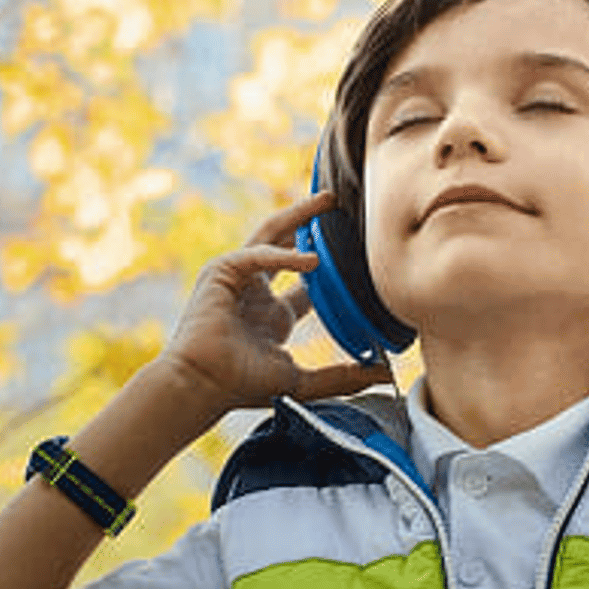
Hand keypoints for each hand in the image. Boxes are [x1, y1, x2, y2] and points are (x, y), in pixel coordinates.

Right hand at [161, 190, 391, 414]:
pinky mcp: (221, 271)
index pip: (306, 284)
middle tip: (336, 204)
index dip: (329, 268)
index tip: (357, 255)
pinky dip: (283, 254)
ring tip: (326, 202)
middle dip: (308, 222)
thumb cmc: (241, 385)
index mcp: (273, 317)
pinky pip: (257, 253)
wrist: (202, 385)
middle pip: (285, 245)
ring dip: (296, 216)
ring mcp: (238, 279)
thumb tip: (385, 375)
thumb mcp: (303, 380)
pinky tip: (311, 260)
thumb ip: (343, 377)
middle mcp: (256, 293)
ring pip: (269, 235)